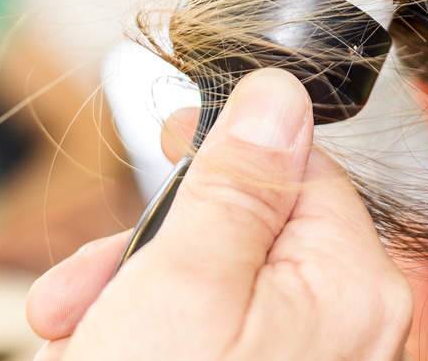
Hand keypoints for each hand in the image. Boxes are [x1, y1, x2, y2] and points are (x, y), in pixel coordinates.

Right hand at [25, 69, 411, 359]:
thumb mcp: (178, 289)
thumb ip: (235, 186)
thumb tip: (279, 92)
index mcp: (351, 288)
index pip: (303, 169)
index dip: (225, 150)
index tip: (165, 143)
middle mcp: (352, 332)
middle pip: (257, 231)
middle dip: (155, 245)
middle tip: (74, 292)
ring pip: (228, 292)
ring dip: (140, 300)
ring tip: (74, 344)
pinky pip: (224, 344)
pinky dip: (157, 344)